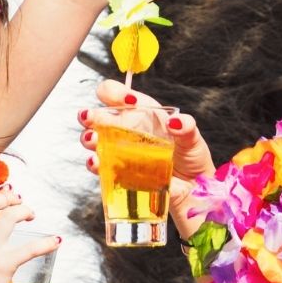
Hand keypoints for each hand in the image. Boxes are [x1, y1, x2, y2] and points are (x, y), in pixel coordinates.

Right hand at [78, 80, 211, 237]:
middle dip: (91, 115)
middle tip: (88, 117)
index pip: (124, 98)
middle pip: (101, 118)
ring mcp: (120, 152)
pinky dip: (94, 163)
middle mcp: (127, 131)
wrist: (191, 190)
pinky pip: (100, 166)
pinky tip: (95, 161)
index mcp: (145, 116)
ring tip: (92, 140)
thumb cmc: (192, 160)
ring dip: (89, 138)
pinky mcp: (118, 173)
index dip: (116, 93)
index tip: (117, 97)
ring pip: (95, 140)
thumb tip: (176, 122)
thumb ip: (187, 128)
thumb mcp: (193, 140)